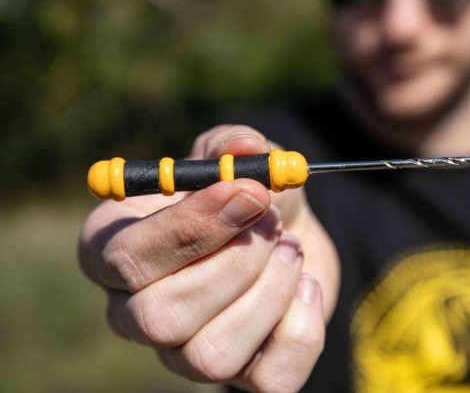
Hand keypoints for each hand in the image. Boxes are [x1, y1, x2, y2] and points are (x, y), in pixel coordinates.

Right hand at [78, 125, 339, 391]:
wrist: (290, 232)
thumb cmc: (250, 194)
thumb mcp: (241, 156)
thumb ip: (237, 146)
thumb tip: (245, 149)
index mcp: (117, 249)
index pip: (124, 259)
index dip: (189, 228)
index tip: (248, 192)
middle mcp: (137, 311)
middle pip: (157, 318)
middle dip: (235, 263)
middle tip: (273, 222)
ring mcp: (185, 352)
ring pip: (209, 357)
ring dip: (269, 293)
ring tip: (291, 249)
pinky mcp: (242, 374)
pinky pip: (267, 380)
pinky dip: (301, 327)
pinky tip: (306, 283)